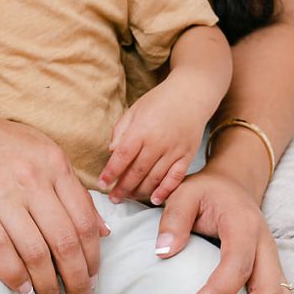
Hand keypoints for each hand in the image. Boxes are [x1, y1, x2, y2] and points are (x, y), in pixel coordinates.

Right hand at [0, 113, 109, 293]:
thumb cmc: (3, 143)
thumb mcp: (46, 153)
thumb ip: (74, 190)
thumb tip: (103, 231)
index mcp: (54, 164)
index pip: (84, 219)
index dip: (93, 255)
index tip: (93, 277)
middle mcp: (32, 179)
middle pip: (65, 241)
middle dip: (77, 279)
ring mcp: (1, 194)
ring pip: (35, 252)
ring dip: (48, 285)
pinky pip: (0, 252)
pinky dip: (15, 277)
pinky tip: (23, 289)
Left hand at [98, 80, 206, 203]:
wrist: (191, 94)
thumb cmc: (159, 100)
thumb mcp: (134, 109)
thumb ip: (121, 130)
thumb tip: (112, 152)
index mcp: (141, 129)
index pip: (122, 157)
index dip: (111, 172)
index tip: (102, 184)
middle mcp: (158, 142)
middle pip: (137, 172)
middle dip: (123, 188)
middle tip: (114, 198)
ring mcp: (174, 150)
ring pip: (154, 178)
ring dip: (140, 191)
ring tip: (129, 198)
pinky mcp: (187, 156)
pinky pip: (175, 178)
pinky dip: (165, 191)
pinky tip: (155, 199)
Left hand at [153, 167, 293, 293]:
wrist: (234, 186)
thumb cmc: (206, 192)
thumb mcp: (184, 193)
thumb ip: (173, 219)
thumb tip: (162, 252)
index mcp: (244, 225)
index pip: (237, 263)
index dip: (218, 292)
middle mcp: (266, 246)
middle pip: (269, 293)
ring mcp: (275, 264)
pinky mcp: (276, 278)